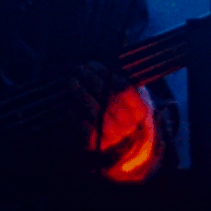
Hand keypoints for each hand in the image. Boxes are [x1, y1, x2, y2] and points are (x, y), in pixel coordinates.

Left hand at [71, 61, 163, 182]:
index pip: (123, 88)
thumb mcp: (128, 97)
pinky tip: (70, 101)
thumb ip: (118, 81)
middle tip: (79, 69)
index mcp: (139, 111)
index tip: (92, 64)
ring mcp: (112, 137)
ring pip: (95, 112)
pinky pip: (83, 126)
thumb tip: (96, 65)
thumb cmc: (121, 112)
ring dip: (80, 93)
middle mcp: (128, 126)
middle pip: (108, 98)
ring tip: (72, 81)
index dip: (105, 74)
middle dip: (90, 80)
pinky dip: (75, 112)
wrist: (121, 146)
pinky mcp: (96, 145)